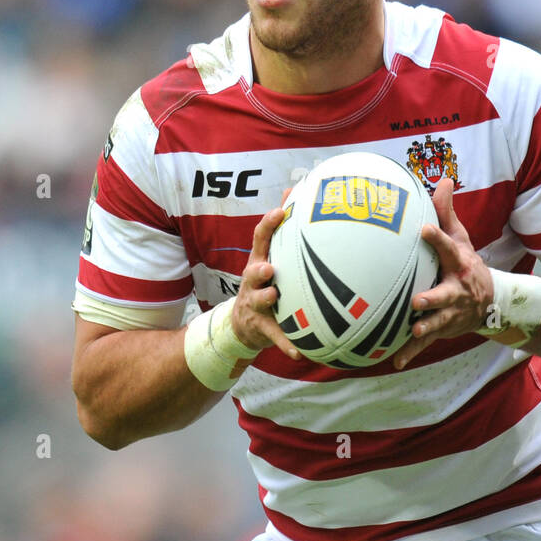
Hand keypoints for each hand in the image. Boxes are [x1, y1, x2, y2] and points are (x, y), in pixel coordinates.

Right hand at [230, 201, 299, 359]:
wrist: (242, 325)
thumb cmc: (264, 283)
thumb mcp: (269, 255)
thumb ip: (280, 227)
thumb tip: (293, 188)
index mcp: (259, 262)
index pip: (260, 240)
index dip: (268, 225)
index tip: (280, 212)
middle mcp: (253, 282)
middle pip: (252, 272)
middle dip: (259, 269)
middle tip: (269, 267)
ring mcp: (255, 305)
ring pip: (259, 301)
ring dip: (266, 299)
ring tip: (274, 297)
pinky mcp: (261, 328)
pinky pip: (275, 337)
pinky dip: (285, 344)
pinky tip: (298, 351)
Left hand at [392, 177, 493, 368]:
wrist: (492, 304)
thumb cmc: (467, 265)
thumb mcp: (462, 239)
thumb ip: (447, 213)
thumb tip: (443, 178)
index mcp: (459, 264)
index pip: (449, 248)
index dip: (438, 238)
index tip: (424, 229)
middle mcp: (457, 290)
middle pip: (445, 293)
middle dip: (433, 297)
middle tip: (417, 299)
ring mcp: (450, 312)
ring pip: (438, 321)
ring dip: (426, 326)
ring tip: (414, 329)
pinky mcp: (442, 328)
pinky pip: (425, 343)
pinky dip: (411, 352)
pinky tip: (395, 361)